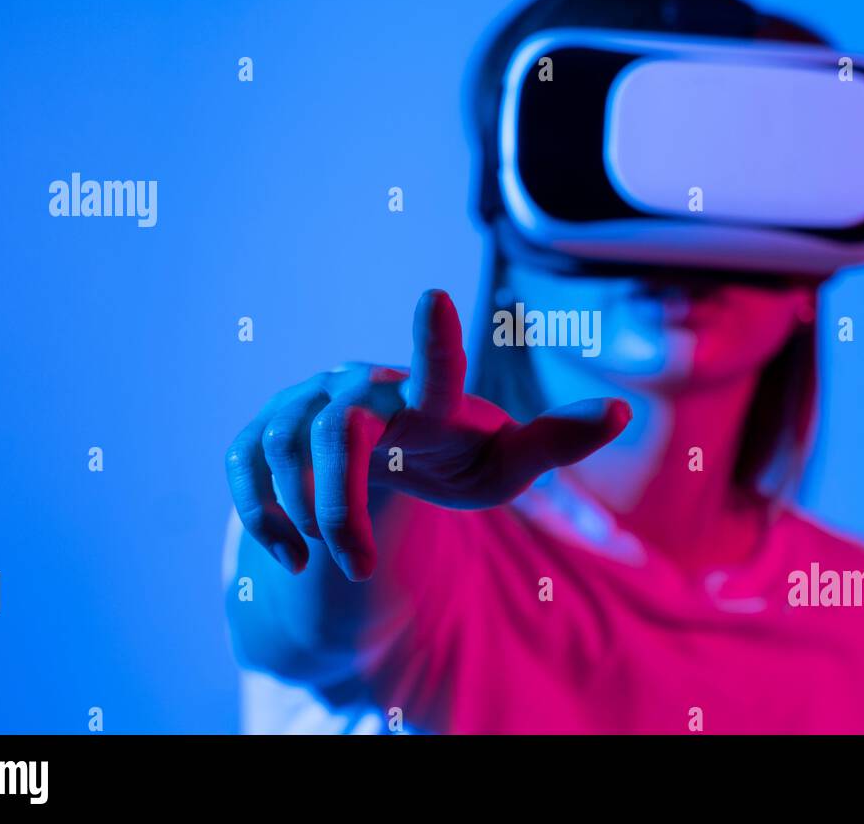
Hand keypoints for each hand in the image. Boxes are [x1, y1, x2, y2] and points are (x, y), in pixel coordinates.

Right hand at [224, 289, 630, 580]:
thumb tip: (621, 412)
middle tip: (360, 566)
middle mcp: (363, 388)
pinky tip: (292, 554)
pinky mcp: (267, 431)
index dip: (435, 342)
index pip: (436, 369)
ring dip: (303, 516)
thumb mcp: (506, 463)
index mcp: (428, 398)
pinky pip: (242, 463)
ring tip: (334, 561)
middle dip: (342, 506)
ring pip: (282, 449)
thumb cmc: (456, 455)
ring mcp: (308, 405)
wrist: (388, 457)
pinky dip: (259, 512)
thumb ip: (555, 440)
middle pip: (337, 432)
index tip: (437, 297)